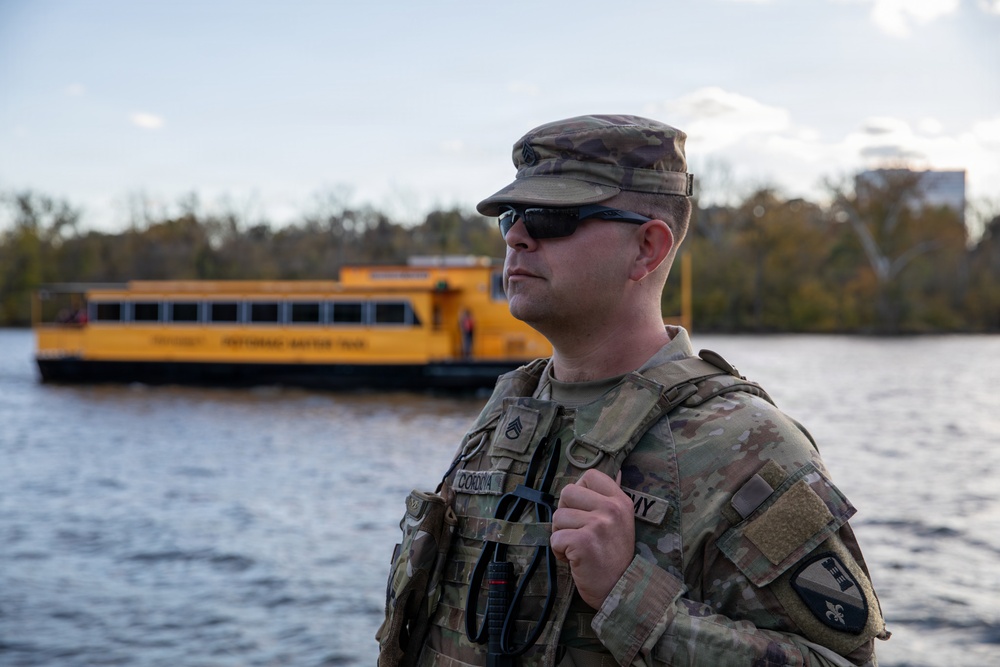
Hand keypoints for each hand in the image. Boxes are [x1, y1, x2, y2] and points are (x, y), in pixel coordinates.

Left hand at [550, 469, 634, 608]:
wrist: (621, 590)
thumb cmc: (615, 556)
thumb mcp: (622, 521)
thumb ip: (612, 497)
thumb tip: (616, 470)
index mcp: (620, 500)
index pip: (590, 475)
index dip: (579, 492)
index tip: (584, 511)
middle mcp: (611, 509)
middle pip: (567, 492)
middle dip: (565, 513)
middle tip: (577, 531)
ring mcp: (598, 524)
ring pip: (558, 516)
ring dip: (561, 535)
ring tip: (577, 547)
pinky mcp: (583, 542)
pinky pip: (555, 537)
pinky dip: (559, 551)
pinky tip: (574, 558)